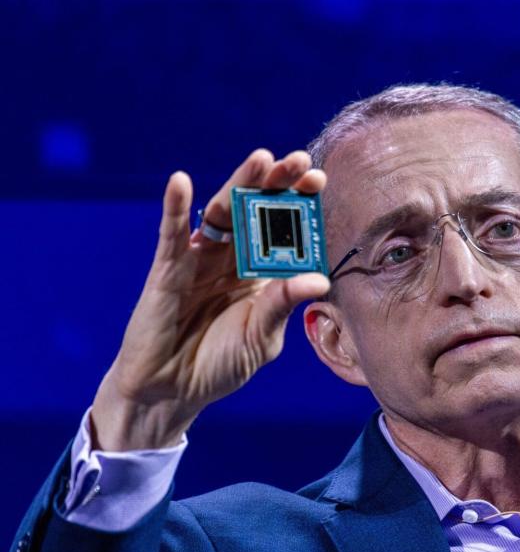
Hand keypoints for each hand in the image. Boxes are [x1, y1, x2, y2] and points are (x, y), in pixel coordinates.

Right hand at [90, 150, 329, 450]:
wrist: (173, 392)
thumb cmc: (221, 363)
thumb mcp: (261, 336)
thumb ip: (283, 305)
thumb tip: (319, 280)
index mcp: (260, 271)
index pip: (283, 227)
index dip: (299, 202)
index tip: (319, 179)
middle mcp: (233, 257)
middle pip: (255, 210)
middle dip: (277, 183)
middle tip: (298, 160)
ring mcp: (200, 259)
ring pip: (220, 212)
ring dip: (239, 184)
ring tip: (261, 159)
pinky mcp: (168, 270)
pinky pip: (172, 235)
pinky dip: (175, 208)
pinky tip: (181, 182)